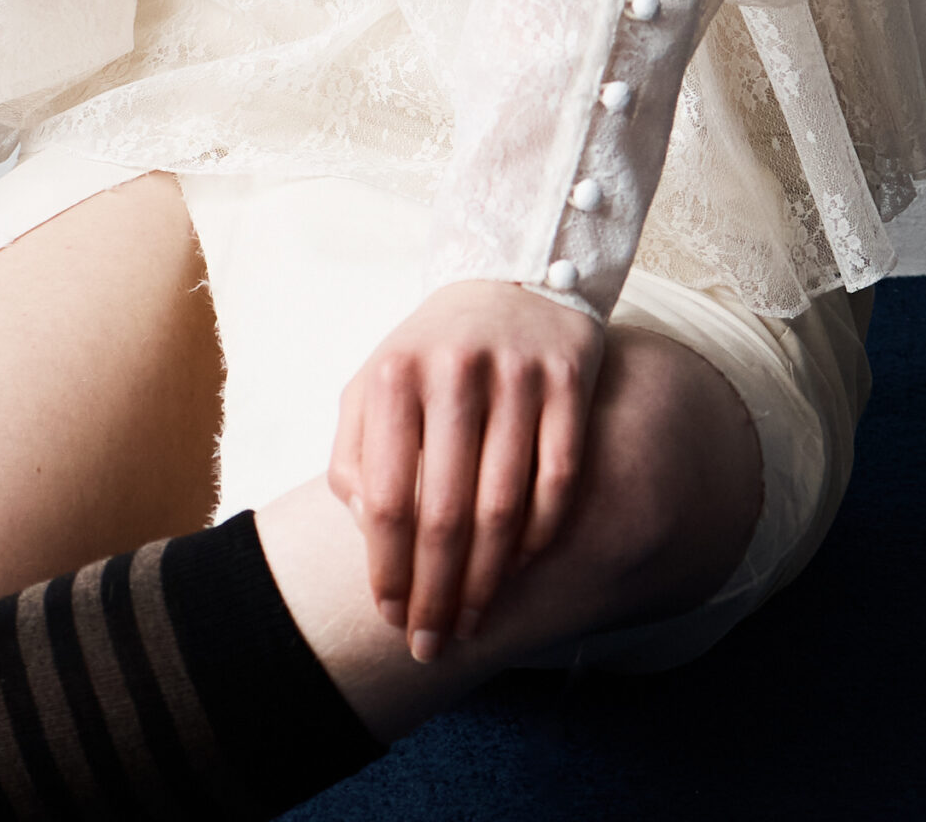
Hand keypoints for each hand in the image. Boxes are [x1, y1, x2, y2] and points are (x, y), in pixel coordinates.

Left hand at [327, 278, 604, 660]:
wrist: (508, 280)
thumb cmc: (429, 352)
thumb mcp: (375, 383)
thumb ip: (355, 451)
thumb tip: (367, 528)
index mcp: (393, 374)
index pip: (385, 497)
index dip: (387, 568)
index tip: (390, 616)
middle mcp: (454, 370)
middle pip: (445, 513)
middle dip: (437, 593)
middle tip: (432, 645)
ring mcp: (517, 374)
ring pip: (504, 507)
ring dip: (487, 581)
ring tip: (473, 622)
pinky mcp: (569, 379)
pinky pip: (560, 481)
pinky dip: (540, 536)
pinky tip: (520, 569)